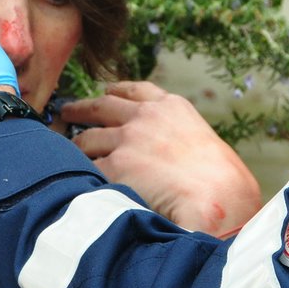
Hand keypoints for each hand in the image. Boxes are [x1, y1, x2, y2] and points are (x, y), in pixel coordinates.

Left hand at [58, 82, 260, 236]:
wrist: (218, 197)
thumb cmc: (224, 182)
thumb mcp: (205, 145)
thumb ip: (180, 140)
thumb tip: (170, 156)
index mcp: (173, 107)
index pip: (137, 90)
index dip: (117, 91)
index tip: (106, 91)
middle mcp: (146, 116)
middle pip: (102, 106)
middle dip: (81, 108)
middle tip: (67, 111)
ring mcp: (127, 139)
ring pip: (88, 138)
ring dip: (75, 144)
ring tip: (64, 150)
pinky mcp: (115, 166)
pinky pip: (87, 168)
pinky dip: (78, 172)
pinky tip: (71, 178)